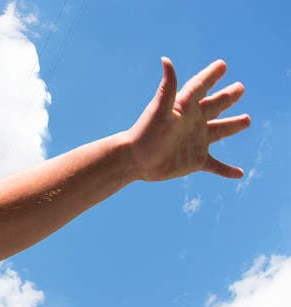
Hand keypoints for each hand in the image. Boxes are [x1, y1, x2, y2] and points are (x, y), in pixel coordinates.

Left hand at [126, 57, 249, 181]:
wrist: (134, 161)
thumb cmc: (145, 133)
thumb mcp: (160, 109)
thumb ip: (167, 87)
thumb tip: (166, 59)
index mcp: (185, 107)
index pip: (201, 87)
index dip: (211, 76)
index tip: (222, 65)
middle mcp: (193, 122)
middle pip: (215, 106)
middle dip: (228, 98)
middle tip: (240, 88)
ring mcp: (196, 141)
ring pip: (219, 131)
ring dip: (233, 126)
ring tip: (247, 120)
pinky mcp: (195, 160)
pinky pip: (215, 165)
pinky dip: (226, 170)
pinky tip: (239, 174)